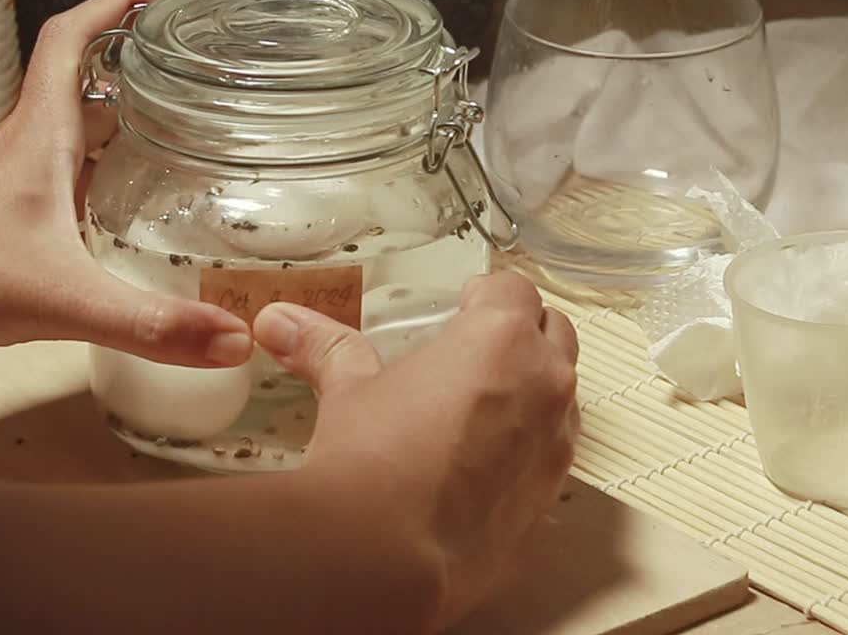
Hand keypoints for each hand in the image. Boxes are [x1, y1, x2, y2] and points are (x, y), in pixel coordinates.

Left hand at [0, 0, 252, 377]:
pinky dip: (103, 193)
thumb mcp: (59, 298)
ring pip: (79, 142)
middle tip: (200, 81)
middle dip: (145, 75)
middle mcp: (26, 153)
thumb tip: (234, 338)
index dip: (121, 7)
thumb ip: (149, 321)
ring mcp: (14, 190)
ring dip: (126, 134)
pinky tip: (133, 226)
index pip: (74, 39)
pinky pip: (66, 193)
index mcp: (39, 137)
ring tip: (187, 145)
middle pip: (90, 89)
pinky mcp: (6, 230)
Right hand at [254, 271, 580, 629]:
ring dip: (532, 390)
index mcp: (502, 339)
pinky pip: (551, 454)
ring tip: (479, 407)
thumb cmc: (372, 463)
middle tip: (475, 350)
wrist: (383, 556)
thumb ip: (327, 349)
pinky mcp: (548, 495)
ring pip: (561, 395)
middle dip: (521, 334)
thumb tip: (286, 325)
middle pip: (553, 332)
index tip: (466, 305)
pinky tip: (482, 464)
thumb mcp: (348, 390)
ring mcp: (555, 443)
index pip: (513, 290)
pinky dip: (528, 448)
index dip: (488, 294)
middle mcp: (544, 384)